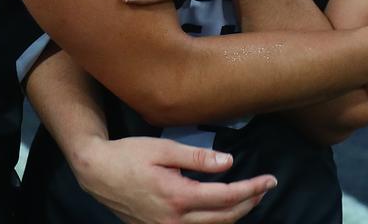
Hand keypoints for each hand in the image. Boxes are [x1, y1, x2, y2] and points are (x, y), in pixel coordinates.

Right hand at [74, 136, 275, 223]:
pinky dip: (215, 221)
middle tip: (267, 186)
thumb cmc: (128, 155)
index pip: (225, 197)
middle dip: (250, 202)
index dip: (251, 189)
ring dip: (236, 214)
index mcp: (177, 196)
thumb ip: (196, 157)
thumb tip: (228, 163)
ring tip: (250, 196)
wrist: (97, 173)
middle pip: (224, 218)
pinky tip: (223, 209)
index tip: (269, 180)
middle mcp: (174, 220)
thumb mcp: (162, 150)